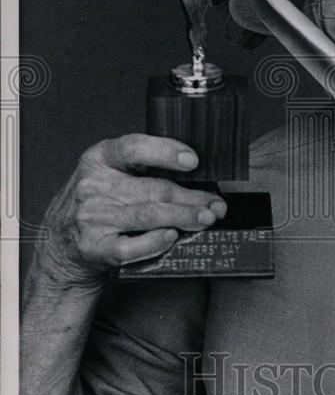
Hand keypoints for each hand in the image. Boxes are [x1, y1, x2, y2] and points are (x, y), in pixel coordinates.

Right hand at [38, 134, 226, 284]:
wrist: (60, 245)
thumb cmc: (96, 204)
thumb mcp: (110, 174)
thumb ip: (143, 169)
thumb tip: (195, 175)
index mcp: (99, 159)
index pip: (134, 148)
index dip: (166, 152)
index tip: (193, 161)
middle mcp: (93, 186)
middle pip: (153, 188)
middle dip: (191, 197)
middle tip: (215, 204)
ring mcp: (92, 217)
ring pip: (148, 215)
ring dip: (183, 217)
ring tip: (205, 218)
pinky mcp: (93, 247)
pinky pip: (130, 246)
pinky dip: (154, 242)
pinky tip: (171, 237)